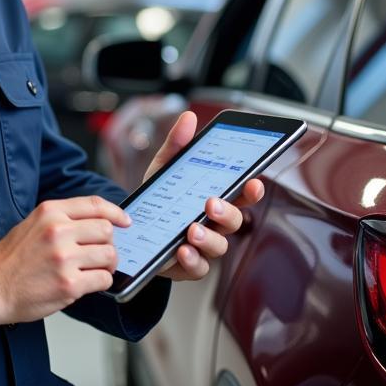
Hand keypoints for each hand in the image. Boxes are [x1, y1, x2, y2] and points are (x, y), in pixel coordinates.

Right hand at [0, 196, 130, 326]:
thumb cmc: (11, 260)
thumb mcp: (32, 225)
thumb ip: (62, 220)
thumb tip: (97, 222)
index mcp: (50, 212)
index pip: (95, 205)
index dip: (116, 213)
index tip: (125, 221)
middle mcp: (58, 231)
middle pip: (106, 230)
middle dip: (108, 244)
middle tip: (99, 255)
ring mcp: (64, 258)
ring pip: (109, 255)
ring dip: (106, 265)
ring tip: (92, 270)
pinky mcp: (68, 284)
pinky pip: (103, 279)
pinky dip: (100, 283)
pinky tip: (86, 283)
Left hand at [142, 111, 265, 282]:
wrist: (131, 230)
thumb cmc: (159, 199)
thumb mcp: (164, 168)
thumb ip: (176, 144)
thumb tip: (188, 117)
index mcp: (215, 198)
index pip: (241, 195)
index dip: (251, 190)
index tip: (254, 182)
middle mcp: (214, 224)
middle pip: (234, 221)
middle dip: (228, 213)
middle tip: (211, 204)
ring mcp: (204, 247)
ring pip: (219, 246)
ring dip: (208, 238)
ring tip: (192, 230)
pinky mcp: (188, 266)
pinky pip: (198, 267)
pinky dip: (192, 260)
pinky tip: (181, 250)